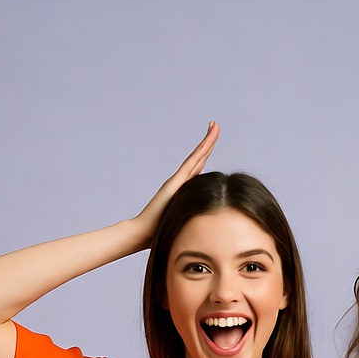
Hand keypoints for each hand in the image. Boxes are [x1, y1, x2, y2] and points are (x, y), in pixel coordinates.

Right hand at [132, 121, 220, 245]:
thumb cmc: (161, 231)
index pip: (199, 167)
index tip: (213, 141)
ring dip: (207, 141)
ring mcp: (178, 180)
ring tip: (215, 126)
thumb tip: (207, 231)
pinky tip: (208, 142)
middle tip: (215, 125)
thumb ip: (192, 220)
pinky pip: (191, 164)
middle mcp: (182, 181)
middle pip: (199, 157)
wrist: (143, 232)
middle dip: (208, 141)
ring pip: (197, 157)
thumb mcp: (183, 221)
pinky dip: (200, 152)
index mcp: (185, 188)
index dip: (206, 154)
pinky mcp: (175, 183)